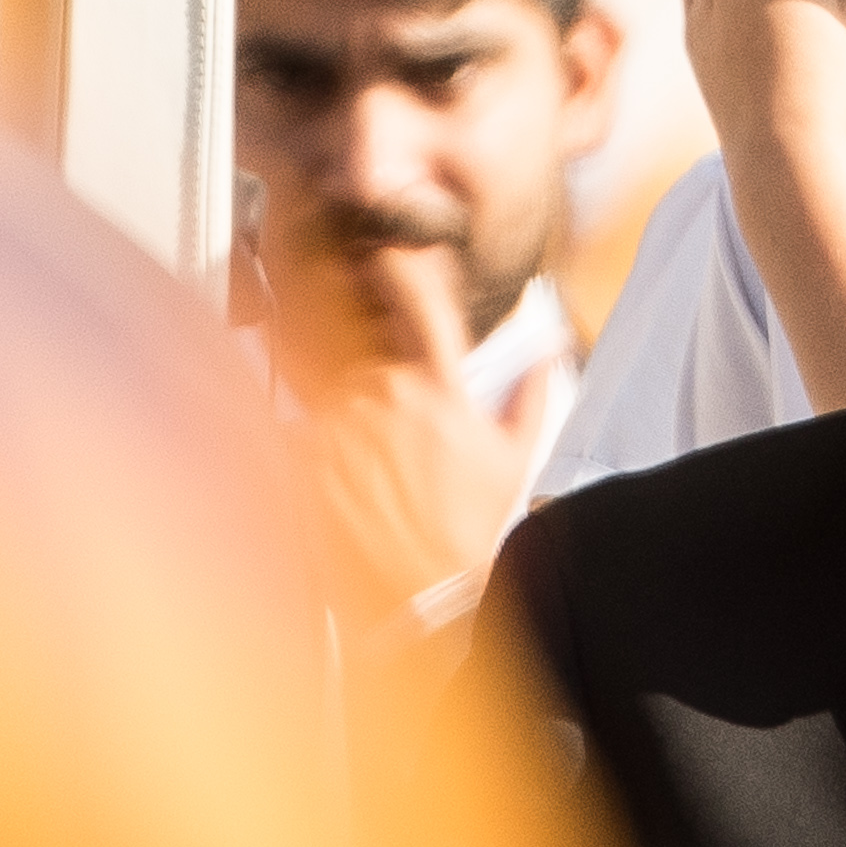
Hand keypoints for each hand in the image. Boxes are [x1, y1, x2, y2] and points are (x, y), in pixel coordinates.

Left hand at [274, 235, 546, 624]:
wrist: (425, 600)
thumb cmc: (470, 534)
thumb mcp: (514, 460)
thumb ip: (530, 396)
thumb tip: (547, 355)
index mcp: (439, 389)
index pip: (422, 303)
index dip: (405, 264)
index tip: (390, 246)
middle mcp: (385, 396)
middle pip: (359, 332)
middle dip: (358, 331)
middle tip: (359, 349)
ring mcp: (339, 426)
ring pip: (326, 375)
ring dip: (335, 385)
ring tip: (353, 423)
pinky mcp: (305, 459)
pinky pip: (298, 421)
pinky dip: (309, 429)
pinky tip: (332, 456)